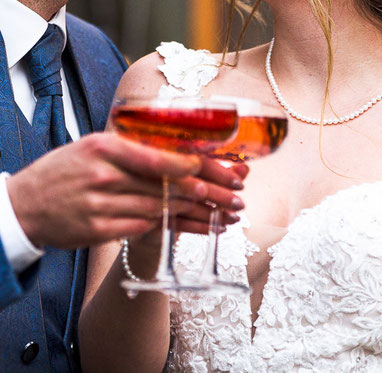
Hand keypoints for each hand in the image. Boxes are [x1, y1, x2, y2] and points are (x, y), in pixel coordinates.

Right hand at [6, 133, 245, 249]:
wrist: (22, 206)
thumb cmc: (61, 172)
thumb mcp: (91, 146)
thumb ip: (129, 147)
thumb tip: (173, 148)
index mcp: (104, 147)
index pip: (158, 156)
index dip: (195, 164)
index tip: (222, 168)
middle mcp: (103, 175)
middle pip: (166, 186)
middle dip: (208, 192)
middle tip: (237, 196)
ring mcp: (100, 205)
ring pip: (160, 210)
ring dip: (197, 214)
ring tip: (226, 216)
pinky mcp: (99, 231)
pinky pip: (143, 229)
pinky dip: (172, 229)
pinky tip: (194, 228)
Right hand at [128, 157, 249, 259]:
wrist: (136, 212)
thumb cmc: (170, 187)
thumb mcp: (195, 176)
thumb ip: (218, 172)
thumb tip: (245, 168)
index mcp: (164, 152)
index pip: (194, 161)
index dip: (219, 173)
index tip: (239, 183)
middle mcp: (152, 171)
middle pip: (191, 184)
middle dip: (219, 196)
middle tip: (240, 204)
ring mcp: (146, 196)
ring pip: (185, 206)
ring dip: (212, 214)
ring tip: (233, 219)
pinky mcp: (144, 219)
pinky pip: (175, 224)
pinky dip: (199, 228)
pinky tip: (219, 230)